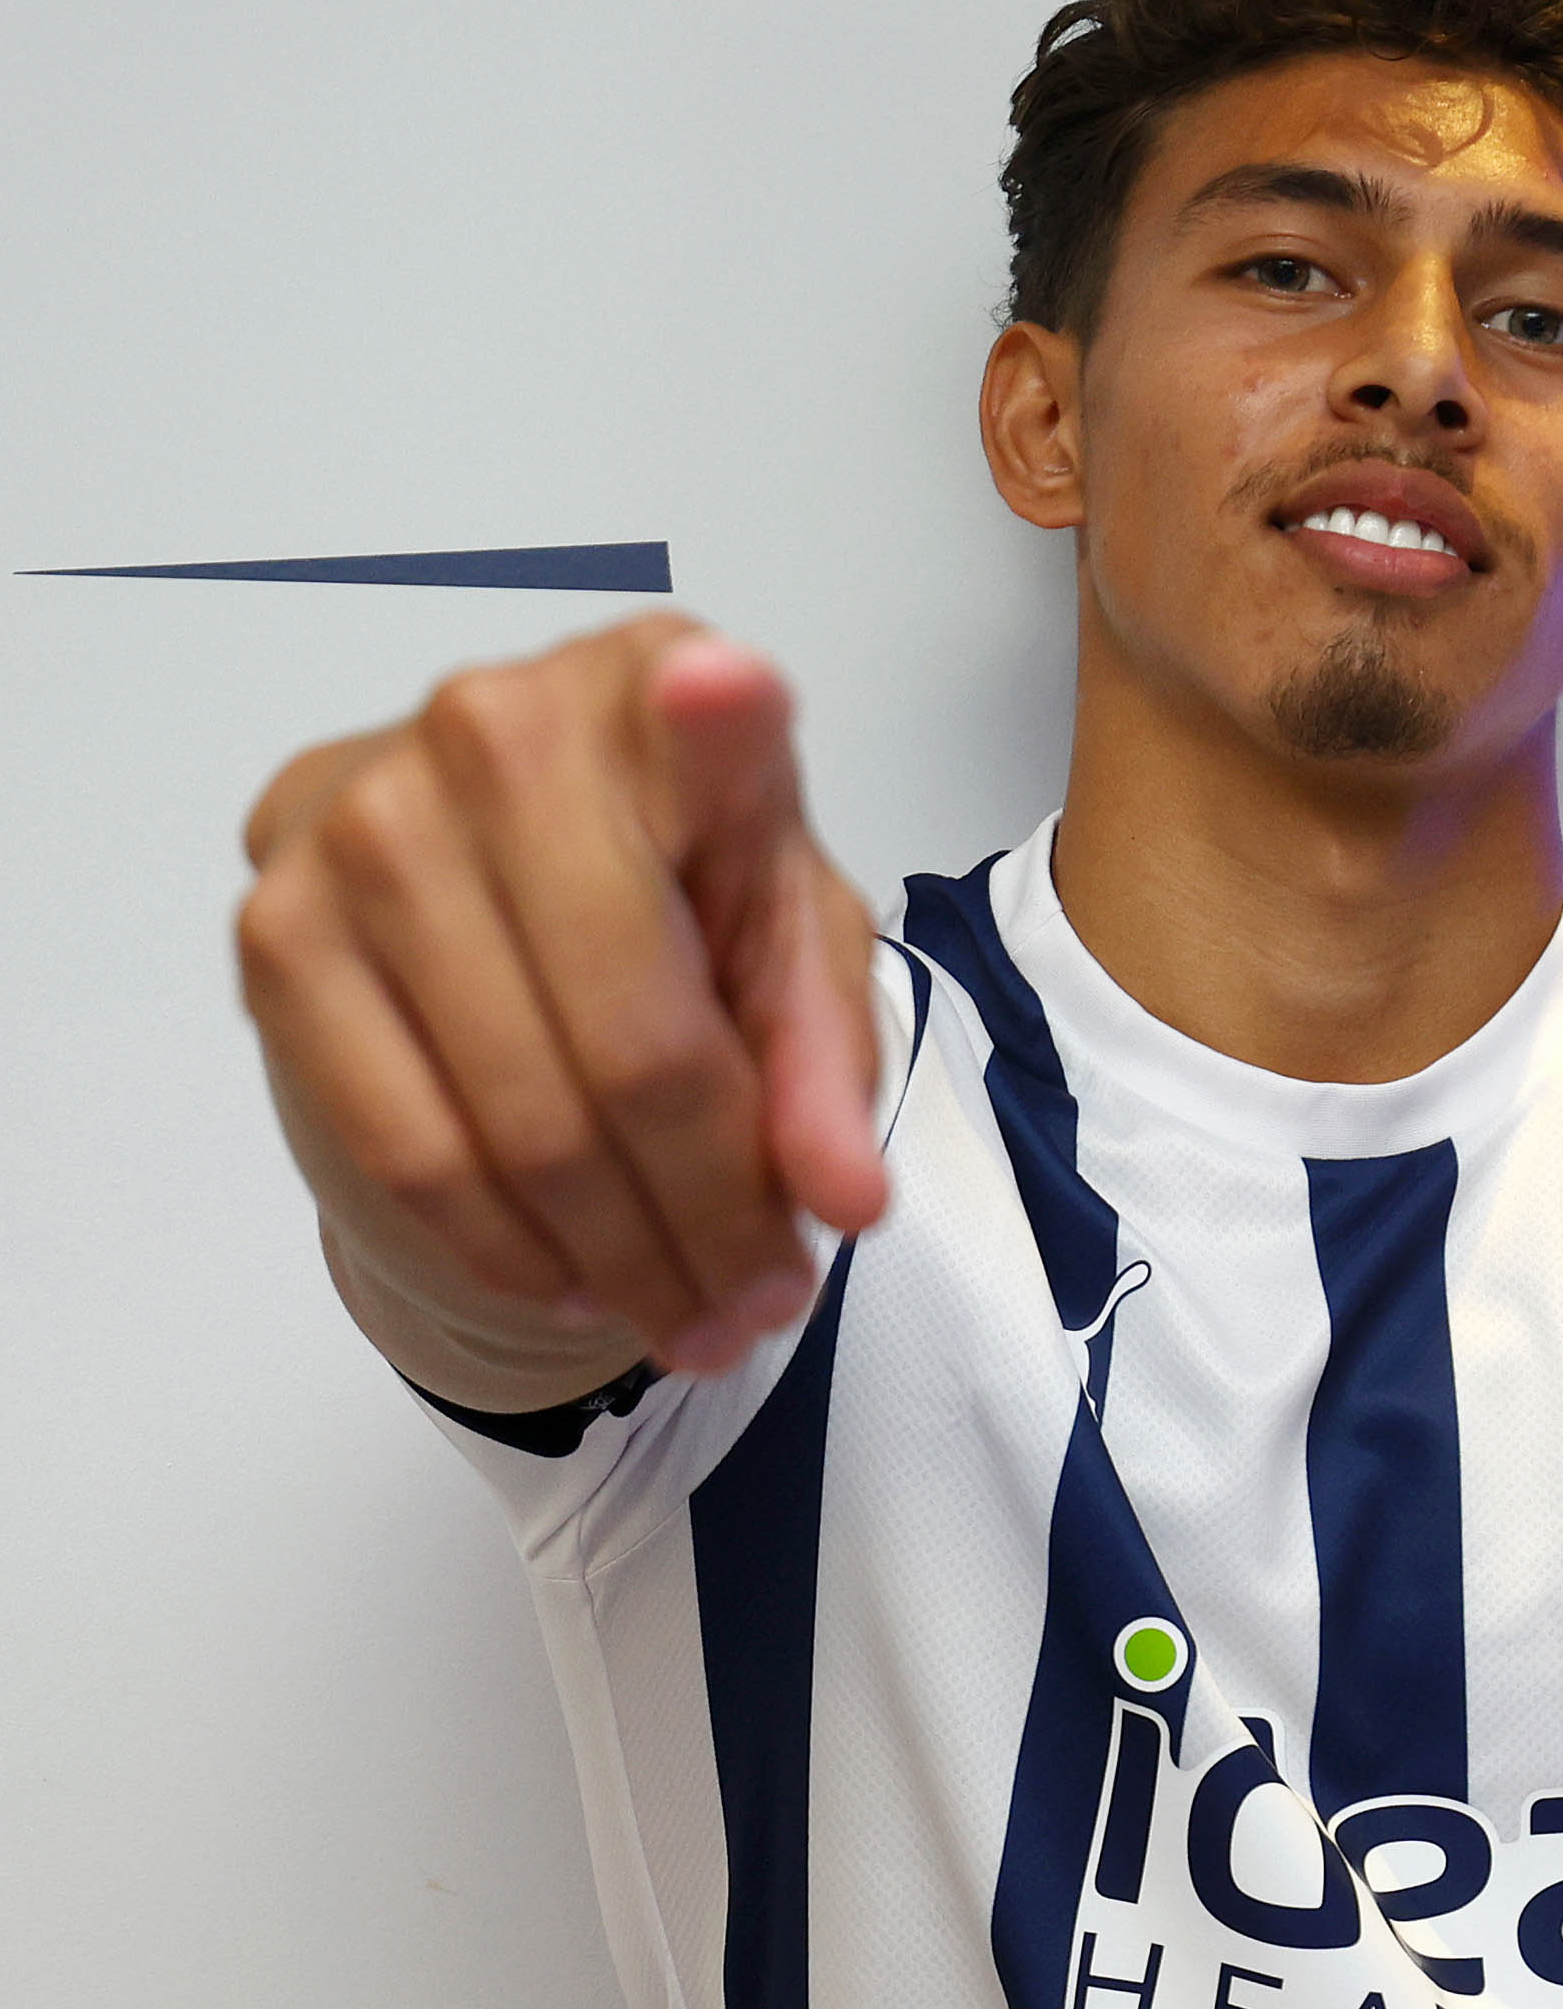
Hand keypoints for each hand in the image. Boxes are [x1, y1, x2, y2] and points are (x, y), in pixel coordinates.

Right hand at [237, 617, 886, 1393]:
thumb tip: (841, 1201)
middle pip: (631, 1042)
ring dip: (625, 1260)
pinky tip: (576, 1277)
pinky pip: (406, 1148)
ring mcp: (364, 829)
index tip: (728, 689)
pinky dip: (508, 1246)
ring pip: (522, 1125)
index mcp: (653, 688)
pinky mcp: (275, 932)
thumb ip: (824, 1058)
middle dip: (714, 1217)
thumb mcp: (789, 942)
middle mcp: (494, 731)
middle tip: (766, 1309)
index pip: (697, 725)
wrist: (491, 864)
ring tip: (696, 1320)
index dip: (714, 724)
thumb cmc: (677, 880)